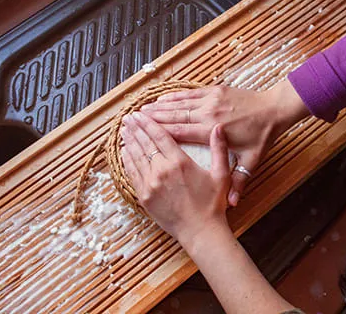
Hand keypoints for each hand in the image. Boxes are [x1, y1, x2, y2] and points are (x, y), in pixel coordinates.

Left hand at [120, 111, 230, 241]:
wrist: (201, 231)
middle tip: (128, 118)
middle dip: (135, 129)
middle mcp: (162, 171)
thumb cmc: (213, 203)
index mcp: (180, 162)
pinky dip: (127, 161)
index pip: (160, 136)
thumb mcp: (221, 174)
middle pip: (145, 144)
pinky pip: (132, 174)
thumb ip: (219, 148)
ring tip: (124, 130)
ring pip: (135, 157)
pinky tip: (124, 152)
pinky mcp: (144, 196)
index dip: (148, 123)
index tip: (140, 114)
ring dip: (129, 142)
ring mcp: (150, 184)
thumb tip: (218, 127)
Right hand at [140, 80, 308, 205]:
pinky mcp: (215, 90)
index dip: (158, 133)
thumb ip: (238, 181)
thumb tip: (231, 204)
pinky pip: (190, 93)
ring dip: (160, 106)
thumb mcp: (251, 161)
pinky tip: (162, 97)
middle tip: (132, 120)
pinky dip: (175, 96)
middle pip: (174, 116)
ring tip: (142, 109)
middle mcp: (207, 112)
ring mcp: (211, 100)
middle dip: (152, 118)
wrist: (275, 109)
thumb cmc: (263, 136)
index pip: (178, 132)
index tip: (141, 134)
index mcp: (212, 130)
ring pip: (179, 103)